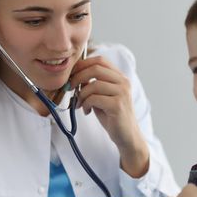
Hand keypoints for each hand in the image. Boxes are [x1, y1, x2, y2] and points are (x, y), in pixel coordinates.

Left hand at [70, 56, 148, 176]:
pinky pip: (94, 98)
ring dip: (81, 95)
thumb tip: (74, 76)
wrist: (126, 136)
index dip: (83, 64)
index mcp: (120, 77)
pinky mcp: (117, 105)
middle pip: (95, 69)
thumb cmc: (112, 116)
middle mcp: (123, 82)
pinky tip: (87, 111)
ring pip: (93, 85)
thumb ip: (92, 84)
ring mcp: (122, 93)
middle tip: (70, 88)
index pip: (100, 60)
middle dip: (78, 77)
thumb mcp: (102, 96)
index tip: (72, 74)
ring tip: (80, 104)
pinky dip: (85, 104)